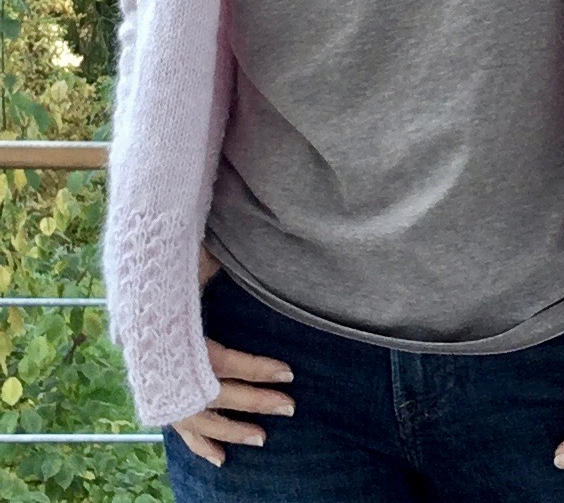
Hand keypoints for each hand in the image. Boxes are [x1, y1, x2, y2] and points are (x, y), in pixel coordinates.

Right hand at [169, 250, 296, 467]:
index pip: (222, 362)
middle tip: (290, 407)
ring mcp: (158, 383)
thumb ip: (214, 265)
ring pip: (197, 418)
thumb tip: (253, 251)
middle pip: (214, 395)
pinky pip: (178, 425)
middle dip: (254, 403)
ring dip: (231, 430)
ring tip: (262, 438)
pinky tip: (219, 457)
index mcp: (171, 337)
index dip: (256, 370)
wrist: (127, 275)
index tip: (288, 373)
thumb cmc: (163, 265)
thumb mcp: (193, 261)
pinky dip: (199, 442)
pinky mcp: (158, 391)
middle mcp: (162, 365)